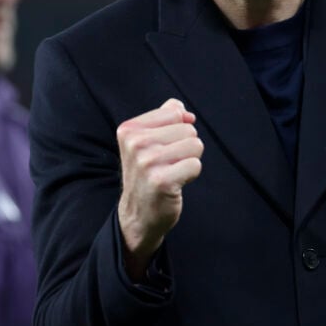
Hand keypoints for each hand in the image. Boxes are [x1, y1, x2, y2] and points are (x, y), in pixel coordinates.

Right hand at [116, 98, 203, 279]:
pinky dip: (191, 175)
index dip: (179, 130)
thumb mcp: (147, 141)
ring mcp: (147, 162)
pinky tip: (175, 184)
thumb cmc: (147, 174)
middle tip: (167, 165)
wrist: (138, 214)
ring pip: (195, 145)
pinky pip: (196, 165)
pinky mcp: (161, 181)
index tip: (163, 148)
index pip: (175, 112)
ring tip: (172, 173)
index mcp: (129, 129)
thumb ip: (165, 118)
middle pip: (188, 129)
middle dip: (185, 147)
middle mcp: (135, 143)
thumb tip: (185, 111)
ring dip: (189, 161)